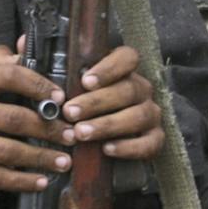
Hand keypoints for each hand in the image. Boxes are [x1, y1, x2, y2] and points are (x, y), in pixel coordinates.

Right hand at [0, 44, 69, 192]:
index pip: (8, 77)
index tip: (61, 98)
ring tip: (65, 160)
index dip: (38, 86)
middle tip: (71, 134)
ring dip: (41, 158)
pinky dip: (21, 181)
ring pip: (8, 152)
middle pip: (13, 119)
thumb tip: (25, 45)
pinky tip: (42, 181)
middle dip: (48, 128)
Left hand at [61, 45, 162, 161]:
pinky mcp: (156, 139)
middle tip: (70, 112)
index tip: (85, 81)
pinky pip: (148, 143)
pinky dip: (127, 147)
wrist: (106, 148)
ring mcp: (151, 114)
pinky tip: (107, 149)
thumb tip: (51, 89)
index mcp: (125, 72)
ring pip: (138, 115)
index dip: (109, 68)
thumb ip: (72, 87)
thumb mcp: (79, 94)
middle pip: (128, 89)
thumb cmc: (87, 113)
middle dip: (96, 102)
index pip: (128, 58)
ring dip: (107, 124)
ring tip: (81, 132)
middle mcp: (142, 90)